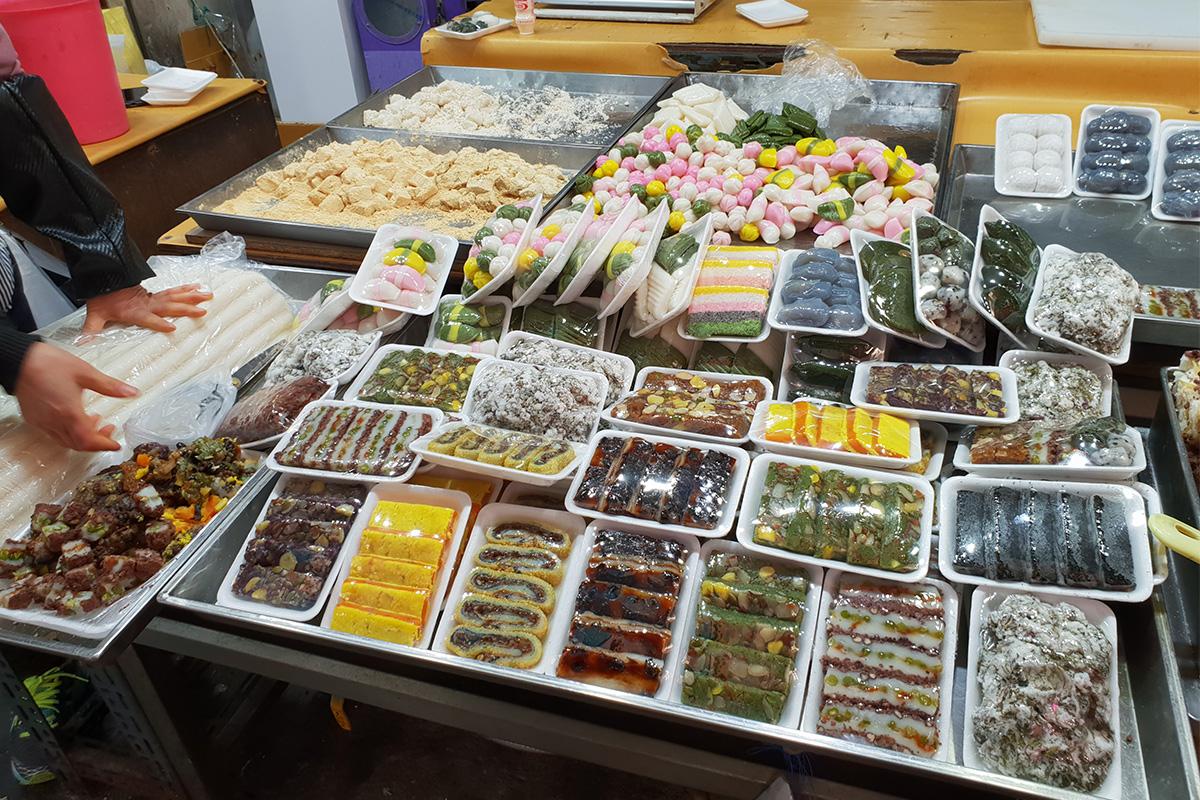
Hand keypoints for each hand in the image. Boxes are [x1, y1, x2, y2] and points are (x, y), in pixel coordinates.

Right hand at [15, 343, 137, 451]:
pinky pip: (53, 433)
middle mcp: (54, 422)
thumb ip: (110, 386)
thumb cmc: (49, 363)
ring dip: (83, 436)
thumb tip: (132, 392)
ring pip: (66, 440)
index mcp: (69, 413)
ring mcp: (42, 422)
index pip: (88, 441)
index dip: (104, 445)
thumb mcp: (85, 373)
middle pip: (78, 444)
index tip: (116, 444)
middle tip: (109, 430)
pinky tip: (75, 417)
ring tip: (95, 420)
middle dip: (97, 441)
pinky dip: (69, 431)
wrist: (19, 359)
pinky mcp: (34, 418)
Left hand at [83, 283, 211, 333]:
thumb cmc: (102, 297)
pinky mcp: (154, 294)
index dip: (160, 324)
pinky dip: (185, 289)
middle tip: (203, 310)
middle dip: (186, 308)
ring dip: (192, 296)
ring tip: (208, 295)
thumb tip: (83, 343)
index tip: (172, 328)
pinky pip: (173, 291)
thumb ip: (91, 329)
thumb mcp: (95, 314)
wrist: (103, 278)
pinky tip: (197, 287)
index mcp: (135, 312)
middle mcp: (147, 305)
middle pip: (169, 306)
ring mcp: (152, 298)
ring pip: (175, 297)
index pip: (149, 319)